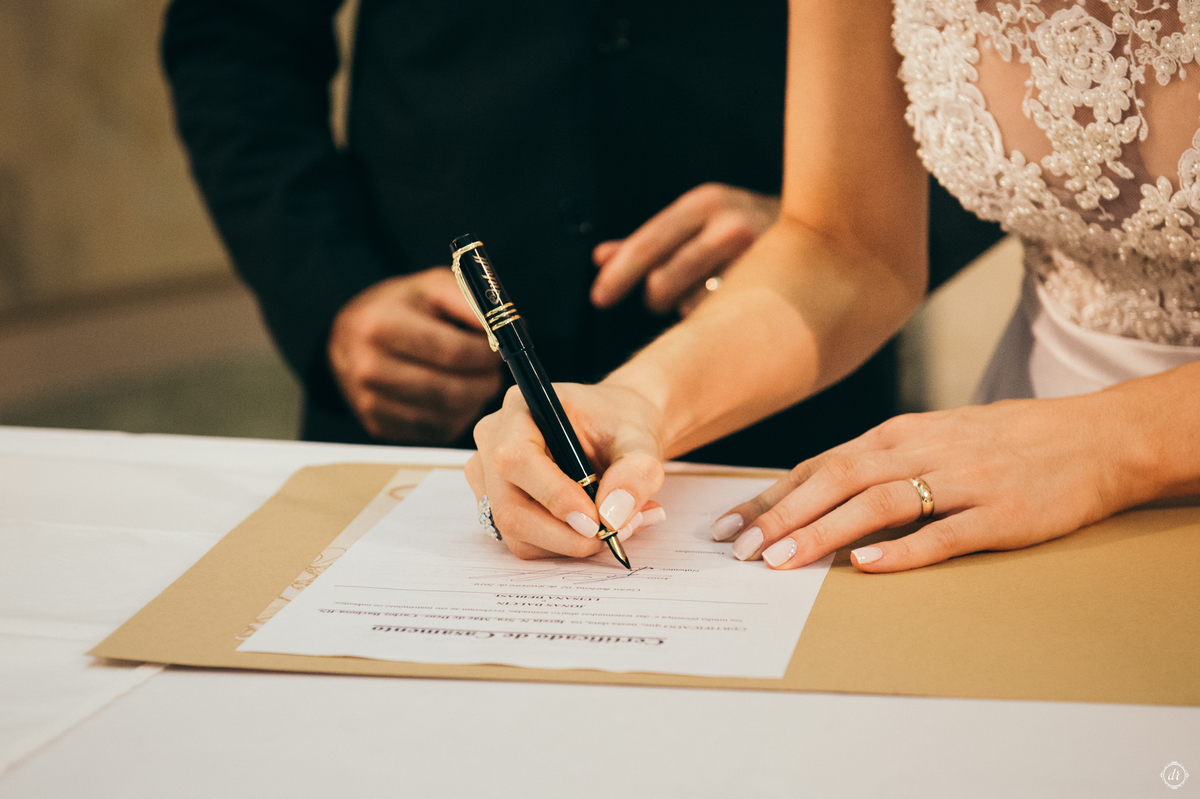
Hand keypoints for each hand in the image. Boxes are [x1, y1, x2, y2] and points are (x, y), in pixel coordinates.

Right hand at [328, 268, 503, 444]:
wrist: (349, 336)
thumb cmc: (399, 307)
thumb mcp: (432, 286)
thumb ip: (471, 301)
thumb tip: (509, 330)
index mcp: (380, 325)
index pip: (453, 352)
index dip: (487, 354)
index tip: (500, 348)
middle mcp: (369, 367)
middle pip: (451, 391)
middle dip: (485, 383)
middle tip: (494, 372)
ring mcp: (370, 401)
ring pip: (447, 416)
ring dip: (474, 401)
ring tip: (476, 381)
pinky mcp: (377, 425)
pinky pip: (434, 431)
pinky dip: (455, 417)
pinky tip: (455, 397)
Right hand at [465, 383, 667, 559]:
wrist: (615, 431)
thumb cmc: (620, 425)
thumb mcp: (642, 440)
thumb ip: (635, 472)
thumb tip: (612, 516)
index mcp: (521, 408)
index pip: (516, 458)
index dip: (553, 495)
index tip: (595, 520)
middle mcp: (494, 441)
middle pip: (509, 507)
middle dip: (564, 534)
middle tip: (612, 535)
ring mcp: (489, 477)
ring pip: (516, 532)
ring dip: (569, 542)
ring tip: (617, 528)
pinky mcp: (497, 505)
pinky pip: (523, 541)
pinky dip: (563, 544)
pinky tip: (595, 528)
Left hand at [590, 183, 778, 315]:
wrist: (826, 229)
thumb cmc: (743, 227)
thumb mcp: (696, 221)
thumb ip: (649, 241)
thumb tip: (600, 257)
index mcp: (706, 203)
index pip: (648, 244)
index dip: (618, 275)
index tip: (598, 298)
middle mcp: (732, 226)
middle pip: (663, 282)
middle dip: (653, 296)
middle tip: (660, 296)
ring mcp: (757, 260)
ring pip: (691, 306)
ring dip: (686, 306)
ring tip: (705, 292)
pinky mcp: (773, 290)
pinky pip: (722, 320)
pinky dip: (715, 317)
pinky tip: (731, 302)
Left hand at [709, 395, 1143, 572]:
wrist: (1096, 436)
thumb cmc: (1006, 440)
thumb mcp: (935, 436)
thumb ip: (881, 461)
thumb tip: (816, 490)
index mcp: (901, 434)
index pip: (821, 465)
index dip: (772, 496)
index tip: (729, 526)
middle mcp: (923, 450)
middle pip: (838, 480)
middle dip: (783, 515)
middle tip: (740, 549)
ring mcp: (962, 480)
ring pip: (880, 503)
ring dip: (825, 531)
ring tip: (783, 561)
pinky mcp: (1002, 514)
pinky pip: (945, 533)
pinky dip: (903, 549)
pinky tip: (866, 565)